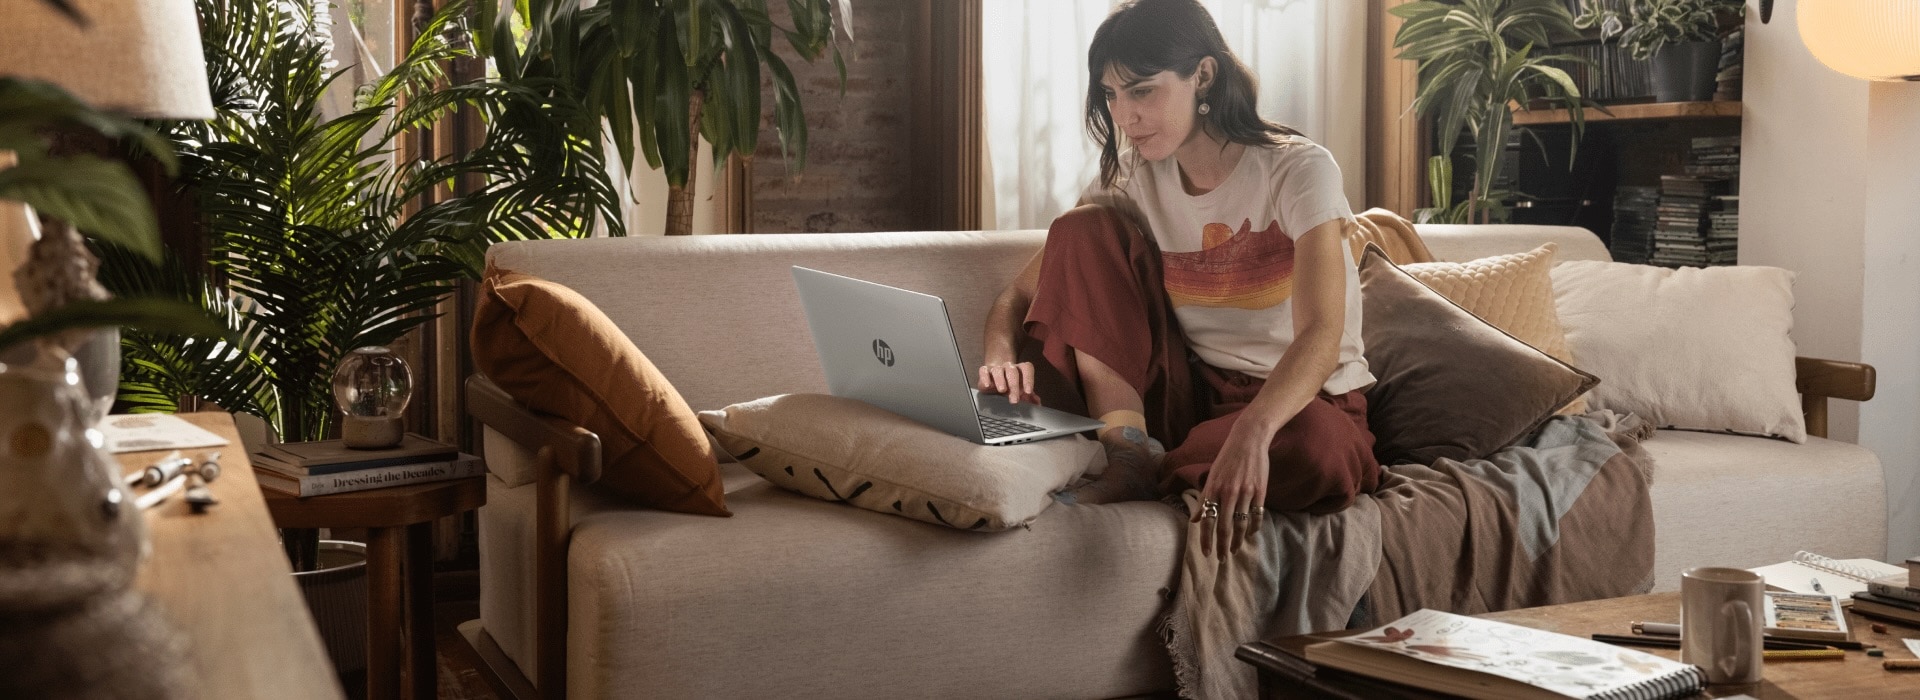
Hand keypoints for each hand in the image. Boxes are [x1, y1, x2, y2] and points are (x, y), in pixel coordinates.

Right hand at [977, 360, 1040, 404]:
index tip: (1028, 392)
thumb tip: (1037, 403)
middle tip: (1014, 399)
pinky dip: (985, 377)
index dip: (1028, 379)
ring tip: (1002, 390)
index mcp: (1020, 369)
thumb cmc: (1010, 385)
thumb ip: (1030, 397)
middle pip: (1012, 371)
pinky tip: (988, 386)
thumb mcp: (1021, 391)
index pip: (1026, 368)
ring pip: (998, 370)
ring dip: (1000, 380)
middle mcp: (1009, 367)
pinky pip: (983, 370)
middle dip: (1014, 385)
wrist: (995, 377)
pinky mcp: (984, 371)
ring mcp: (996, 368)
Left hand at [1193, 426, 1268, 555]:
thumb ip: (1204, 499)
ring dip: (1236, 541)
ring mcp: (1245, 492)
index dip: (1206, 539)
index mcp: (1213, 489)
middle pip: (1224, 527)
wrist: (1248, 439)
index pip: (1207, 520)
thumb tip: (1195, 520)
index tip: (1206, 553)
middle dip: (1221, 546)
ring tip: (1233, 550)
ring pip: (1240, 524)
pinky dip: (1253, 528)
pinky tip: (1249, 535)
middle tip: (1220, 559)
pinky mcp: (1260, 491)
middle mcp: (1228, 493)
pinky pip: (1256, 515)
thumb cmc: (1227, 458)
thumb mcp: (1212, 476)